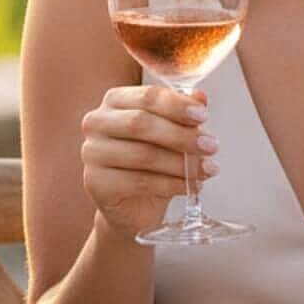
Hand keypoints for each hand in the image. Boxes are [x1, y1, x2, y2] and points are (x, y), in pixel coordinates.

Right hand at [80, 85, 216, 242]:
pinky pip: (139, 181)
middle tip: (211, 146)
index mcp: (115, 101)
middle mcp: (97, 122)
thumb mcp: (172, 135)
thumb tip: (200, 97)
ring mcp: (92, 153)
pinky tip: (191, 186)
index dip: (177, 105)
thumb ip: (183, 114)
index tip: (204, 116)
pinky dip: (171, 184)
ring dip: (181, 163)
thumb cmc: (153, 163)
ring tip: (207, 169)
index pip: (147, 96)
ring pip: (142, 154)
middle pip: (141, 123)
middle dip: (181, 135)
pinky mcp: (96, 182)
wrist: (134, 206)